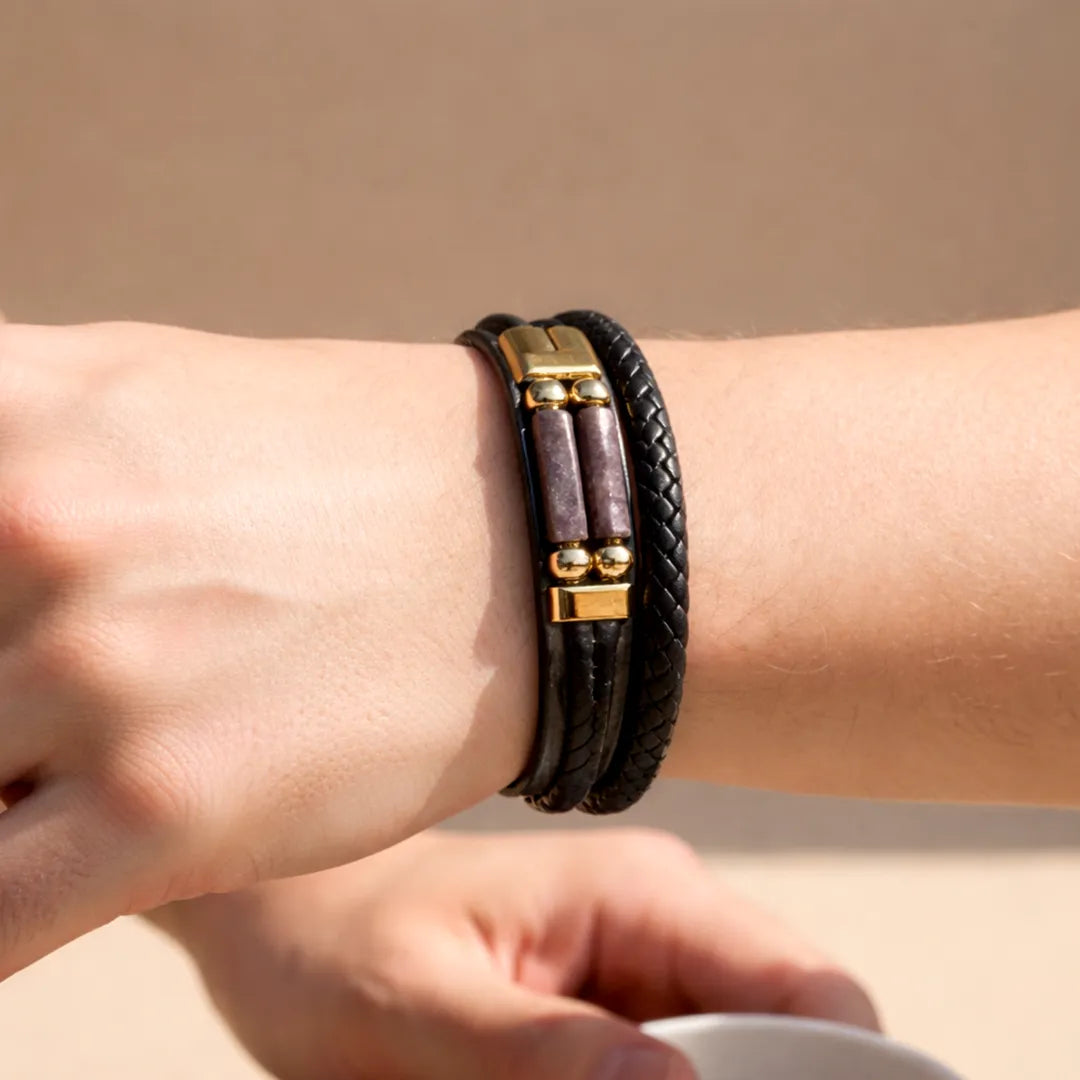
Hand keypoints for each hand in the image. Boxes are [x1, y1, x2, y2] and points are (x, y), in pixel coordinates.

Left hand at [0, 321, 535, 977]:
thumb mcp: (142, 394)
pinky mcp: (172, 809)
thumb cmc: (345, 461)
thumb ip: (6, 449)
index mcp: (9, 417)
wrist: (521, 532)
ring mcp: (102, 676)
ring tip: (72, 771)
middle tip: (32, 718)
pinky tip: (41, 880)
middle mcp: (33, 533)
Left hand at [158, 829, 877, 1079]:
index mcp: (643, 893)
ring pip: (739, 1064)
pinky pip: (677, 1071)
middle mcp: (665, 917)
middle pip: (789, 1039)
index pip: (807, 992)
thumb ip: (543, 1054)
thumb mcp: (418, 1011)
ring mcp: (643, 960)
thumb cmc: (335, 941)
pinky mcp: (612, 1004)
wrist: (292, 912)